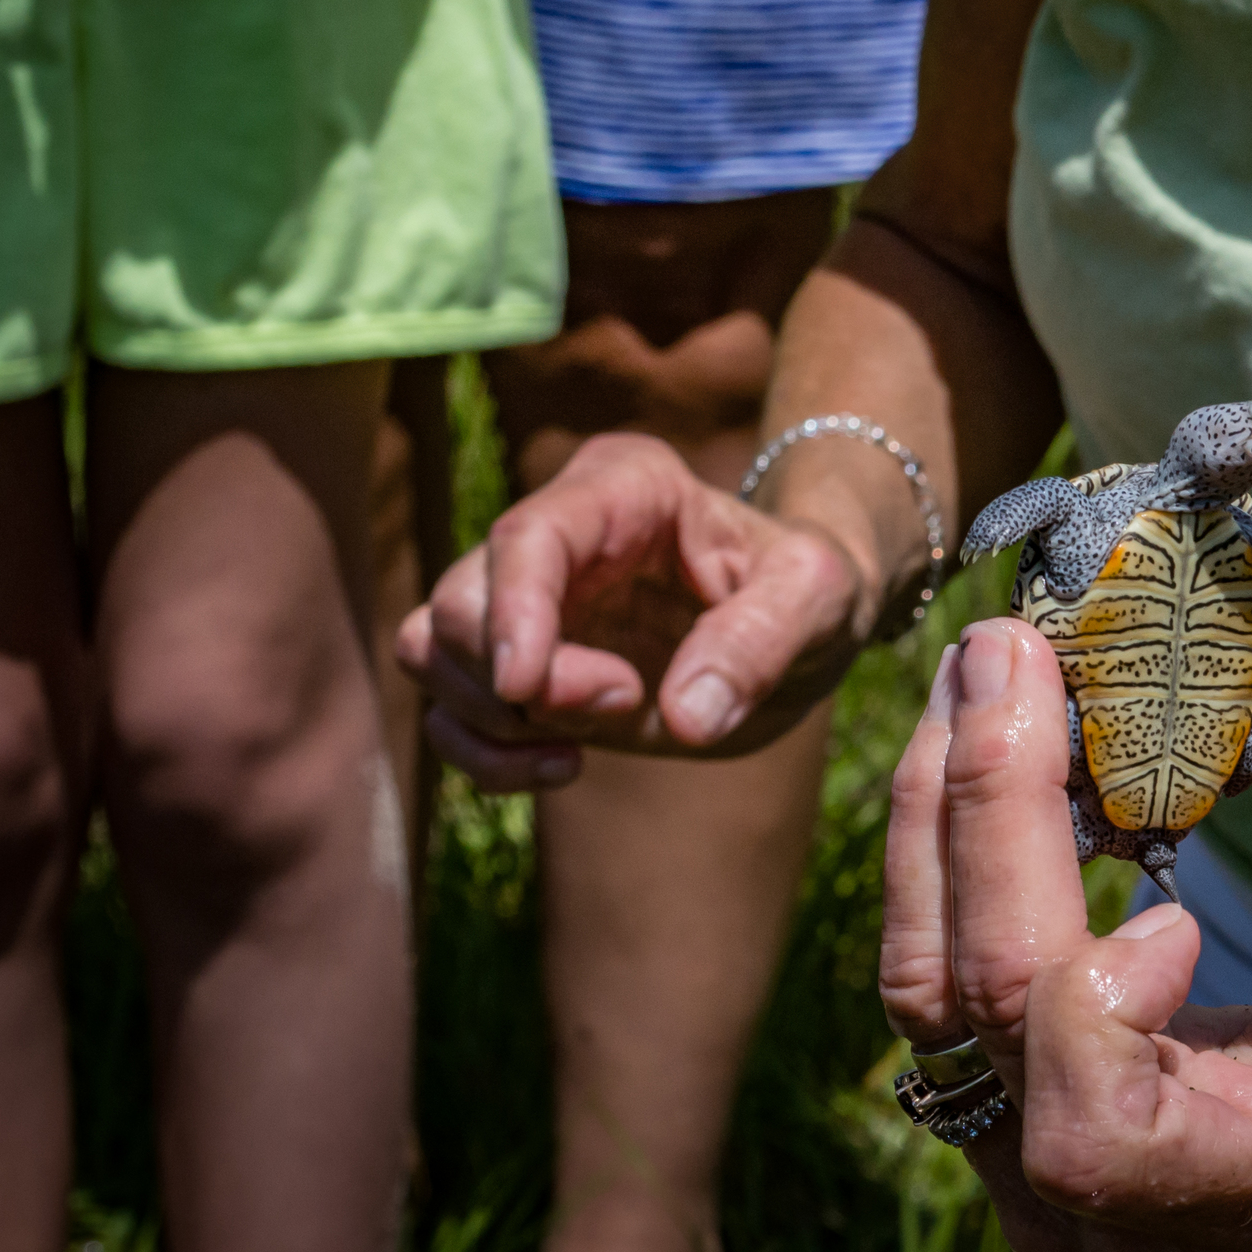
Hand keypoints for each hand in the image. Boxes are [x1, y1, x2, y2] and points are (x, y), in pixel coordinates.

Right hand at [395, 432, 866, 789]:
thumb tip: (688, 716)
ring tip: (582, 748)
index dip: (512, 609)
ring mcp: (527, 600)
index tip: (527, 685)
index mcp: (624, 486)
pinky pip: (451, 712)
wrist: (803, 627)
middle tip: (622, 705)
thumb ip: (761, 641)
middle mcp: (557, 533)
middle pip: (461, 597)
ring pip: (434, 650)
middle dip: (515, 677)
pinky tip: (563, 765)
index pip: (530, 535)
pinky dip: (486, 755)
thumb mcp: (818, 599)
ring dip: (488, 719)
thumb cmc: (814, 589)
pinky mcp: (520, 667)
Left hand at [878, 600, 1251, 1251]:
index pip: (1092, 1137)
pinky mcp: (996, 1116)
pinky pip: (931, 983)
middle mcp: (1108, 1215)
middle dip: (979, 810)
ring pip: (923, 994)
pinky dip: (946, 851)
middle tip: (1006, 651)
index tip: (1175, 920)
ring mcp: (1030, 1175)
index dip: (1089, 1011)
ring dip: (937, 812)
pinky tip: (977, 746)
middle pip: (976, 1016)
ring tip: (978, 672)